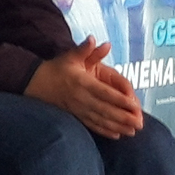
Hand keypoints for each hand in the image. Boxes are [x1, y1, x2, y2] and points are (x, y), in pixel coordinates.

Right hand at [24, 37, 142, 138]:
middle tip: (140, 123)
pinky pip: (91, 125)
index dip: (120, 100)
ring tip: (133, 131)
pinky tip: (116, 135)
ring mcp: (77, 109)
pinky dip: (104, 131)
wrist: (34, 83)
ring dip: (117, 126)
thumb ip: (85, 49)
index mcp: (82, 83)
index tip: (135, 105)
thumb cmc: (56, 69)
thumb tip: (95, 39)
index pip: (105, 93)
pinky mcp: (74, 116)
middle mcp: (81, 98)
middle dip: (124, 117)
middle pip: (105, 109)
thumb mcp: (70, 56)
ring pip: (100, 120)